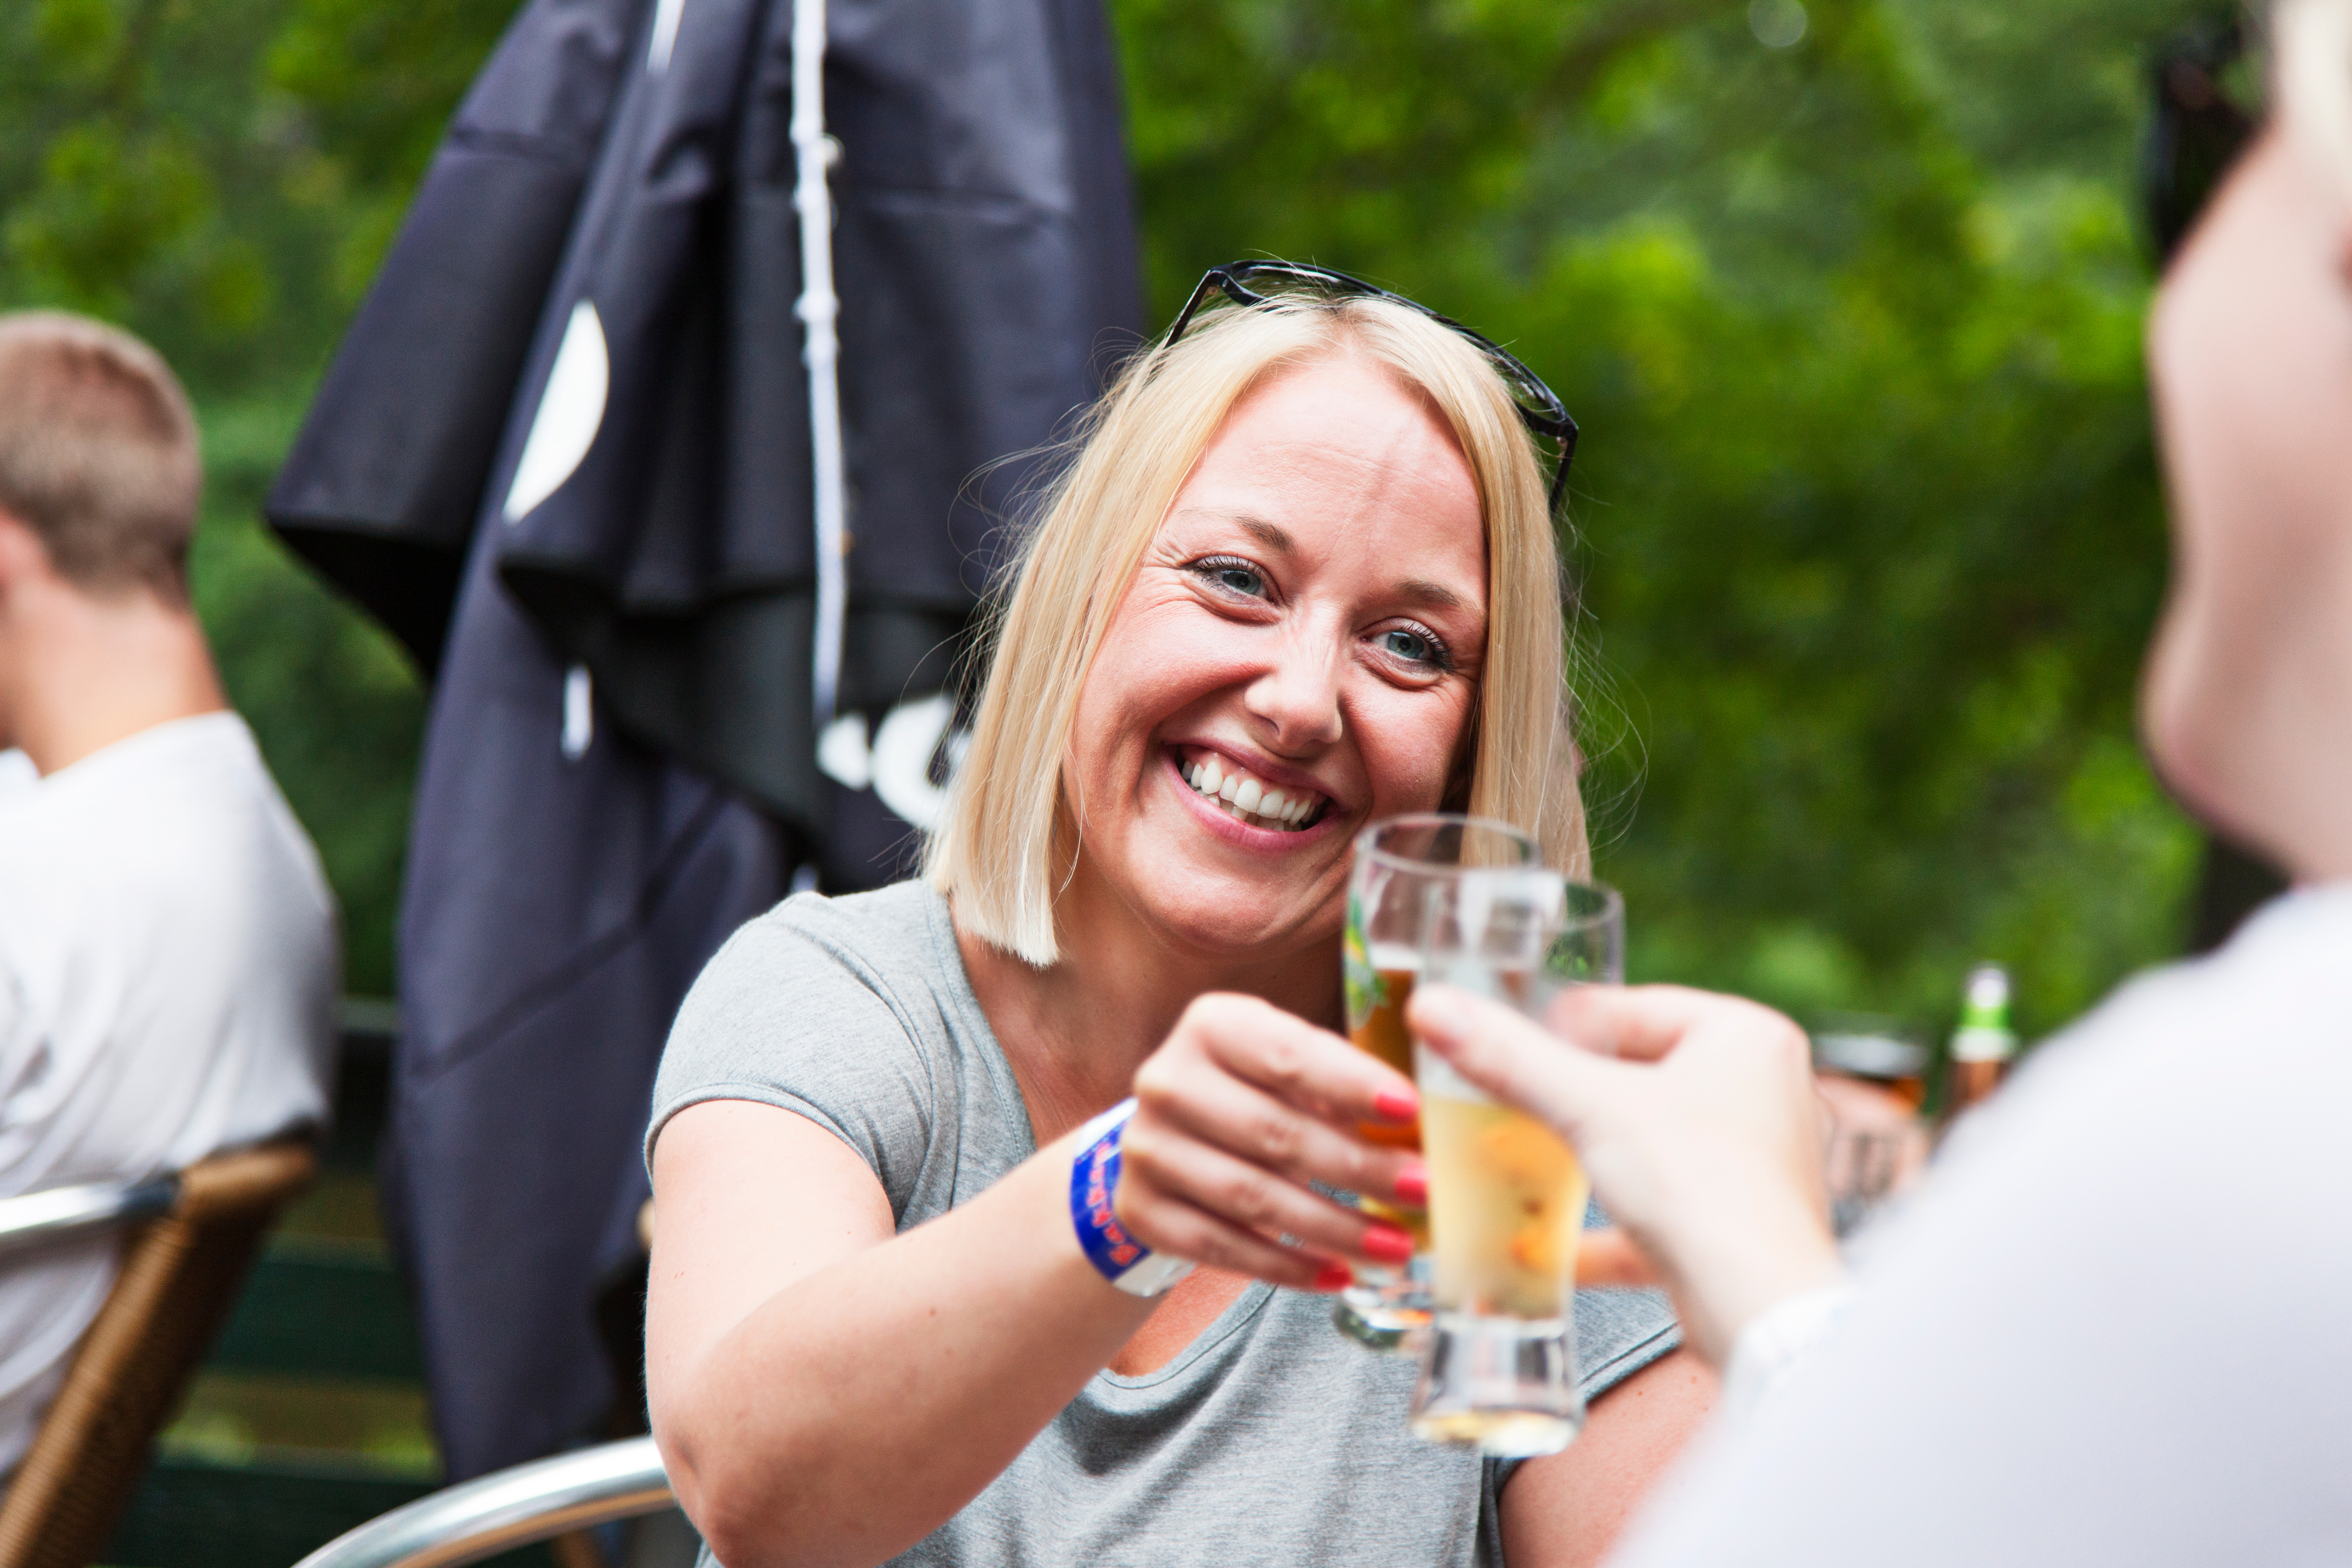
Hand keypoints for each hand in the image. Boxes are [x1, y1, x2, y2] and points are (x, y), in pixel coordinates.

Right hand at [1113, 993, 1425, 1291]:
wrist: (1167, 1143)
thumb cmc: (1254, 1094)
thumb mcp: (1287, 1065)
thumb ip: (1339, 1082)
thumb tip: (1419, 1125)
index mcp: (1211, 1025)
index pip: (1288, 1055)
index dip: (1351, 1084)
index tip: (1411, 1110)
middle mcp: (1167, 1080)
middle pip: (1274, 1132)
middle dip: (1359, 1168)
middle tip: (1422, 1192)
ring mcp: (1147, 1148)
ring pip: (1252, 1197)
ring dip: (1333, 1228)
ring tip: (1395, 1247)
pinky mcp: (1142, 1209)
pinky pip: (1222, 1247)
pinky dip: (1286, 1267)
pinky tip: (1338, 1275)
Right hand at [1407, 983, 1843, 1366]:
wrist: (1759, 1316)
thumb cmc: (1706, 1193)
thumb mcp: (1590, 1109)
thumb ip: (1510, 1058)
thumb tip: (1436, 1008)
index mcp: (1745, 1036)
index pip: (1629, 1008)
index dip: (1559, 1031)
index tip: (1506, 1052)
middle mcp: (1761, 1090)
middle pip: (1633, 1075)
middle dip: (1565, 1100)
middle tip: (1506, 1104)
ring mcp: (1751, 1161)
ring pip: (1641, 1142)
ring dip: (1577, 1159)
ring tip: (1517, 1161)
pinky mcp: (1731, 1222)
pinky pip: (1652, 1208)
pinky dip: (1600, 1225)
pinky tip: (1542, 1243)